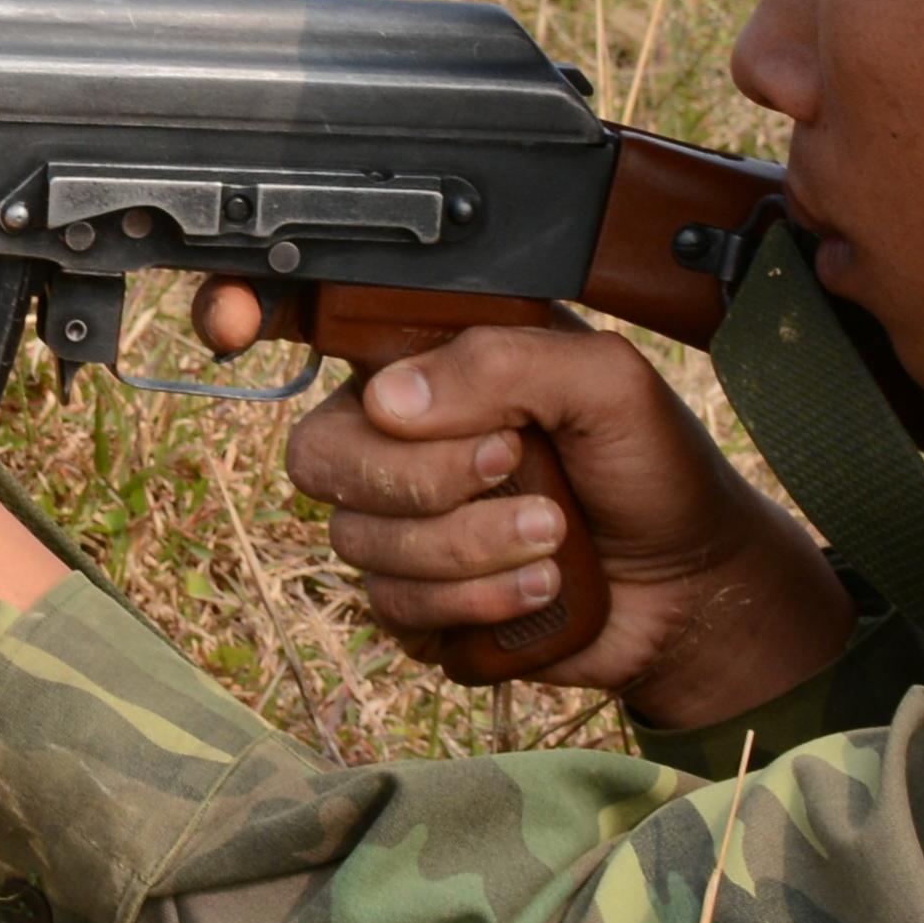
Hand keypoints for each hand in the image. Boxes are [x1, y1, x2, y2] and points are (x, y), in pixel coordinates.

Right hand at [198, 282, 850, 718]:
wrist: (697, 585)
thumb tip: (389, 398)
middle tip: (516, 466)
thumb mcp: (606, 381)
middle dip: (421, 477)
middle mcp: (396, 437)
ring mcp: (397, 526)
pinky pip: (393, 611)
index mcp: (430, 361)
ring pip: (359, 543)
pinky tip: (540, 584)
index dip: (244, 311)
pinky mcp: (415, 607)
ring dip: (469, 548)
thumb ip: (504, 364)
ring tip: (555, 537)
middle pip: (320, 454)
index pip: (309, 325)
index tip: (226, 322)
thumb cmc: (653, 466)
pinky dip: (477, 605)